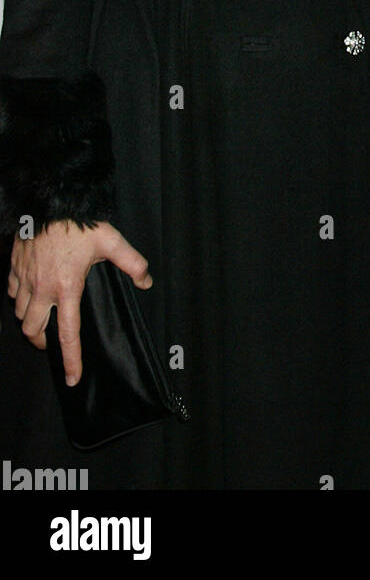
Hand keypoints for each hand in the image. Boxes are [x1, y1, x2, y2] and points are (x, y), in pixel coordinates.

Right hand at [8, 220, 150, 385]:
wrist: (49, 200)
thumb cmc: (80, 222)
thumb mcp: (111, 240)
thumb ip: (132, 263)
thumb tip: (146, 282)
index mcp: (67, 288)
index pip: (68, 335)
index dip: (71, 360)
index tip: (71, 378)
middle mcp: (41, 289)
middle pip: (33, 330)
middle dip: (41, 341)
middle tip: (51, 340)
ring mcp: (24, 279)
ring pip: (20, 313)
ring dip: (30, 319)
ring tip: (42, 317)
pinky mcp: (13, 268)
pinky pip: (11, 292)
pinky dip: (18, 297)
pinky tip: (29, 292)